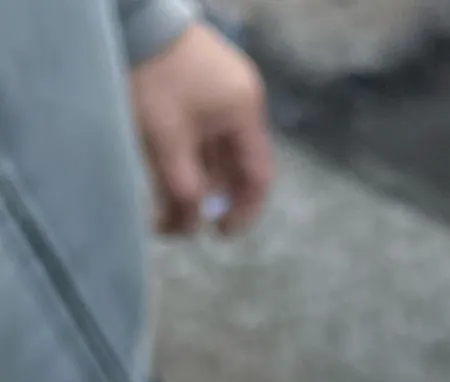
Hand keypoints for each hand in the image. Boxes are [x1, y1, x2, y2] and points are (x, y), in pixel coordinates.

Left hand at [131, 21, 273, 234]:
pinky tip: (164, 171)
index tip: (218, 233)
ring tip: (163, 201)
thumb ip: (182, 189)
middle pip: (234, 165)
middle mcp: (242, 100)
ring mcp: (223, 88)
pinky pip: (203, 130)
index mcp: (245, 112)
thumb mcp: (167, 141)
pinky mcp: (201, 81)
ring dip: (194, 178)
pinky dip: (188, 155)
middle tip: (178, 218)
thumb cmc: (154, 78)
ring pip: (216, 149)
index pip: (258, 176)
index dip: (243, 211)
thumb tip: (188, 231)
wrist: (132, 18)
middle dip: (208, 197)